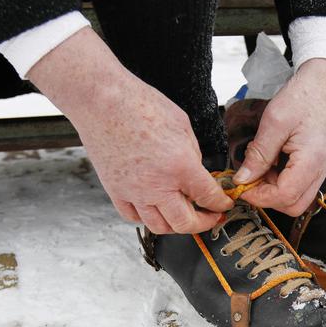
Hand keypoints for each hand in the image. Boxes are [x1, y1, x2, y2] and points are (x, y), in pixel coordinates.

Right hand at [28, 27, 232, 233]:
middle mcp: (157, 186)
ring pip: (159, 226)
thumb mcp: (182, 126)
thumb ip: (193, 155)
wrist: (101, 100)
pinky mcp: (115, 190)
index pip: (208, 197)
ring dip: (176, 225)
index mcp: (180, 166)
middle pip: (185, 223)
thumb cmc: (140, 105)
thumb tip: (197, 173)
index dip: (220, 204)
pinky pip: (133, 216)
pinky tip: (155, 208)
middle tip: (210, 216)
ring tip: (184, 215)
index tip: (224, 204)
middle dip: (203, 223)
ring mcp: (134, 192)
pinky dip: (147, 217)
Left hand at [233, 58, 325, 215]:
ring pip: (296, 199)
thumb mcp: (273, 123)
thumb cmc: (301, 98)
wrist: (321, 84)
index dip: (259, 196)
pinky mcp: (316, 166)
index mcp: (311, 161)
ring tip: (259, 169)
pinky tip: (270, 164)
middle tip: (250, 180)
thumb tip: (243, 179)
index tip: (242, 186)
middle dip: (268, 199)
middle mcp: (320, 170)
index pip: (284, 196)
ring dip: (273, 191)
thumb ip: (258, 154)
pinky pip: (299, 187)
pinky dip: (281, 183)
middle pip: (293, 206)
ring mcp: (320, 170)